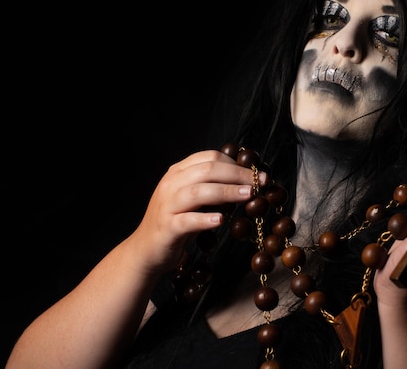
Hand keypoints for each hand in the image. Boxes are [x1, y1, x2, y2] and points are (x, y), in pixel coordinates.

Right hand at [125, 149, 264, 274]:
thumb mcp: (194, 199)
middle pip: (208, 170)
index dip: (236, 163)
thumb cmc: (177, 222)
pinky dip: (205, 219)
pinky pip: (187, 220)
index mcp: (178, 172)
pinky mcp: (167, 227)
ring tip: (248, 195)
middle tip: (260, 182)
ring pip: (199, 192)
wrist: (146, 249)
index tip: (256, 173)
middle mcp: (171, 184)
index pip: (210, 157)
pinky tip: (220, 220)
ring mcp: (167, 205)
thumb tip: (247, 183)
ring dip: (227, 192)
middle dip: (238, 175)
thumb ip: (213, 187)